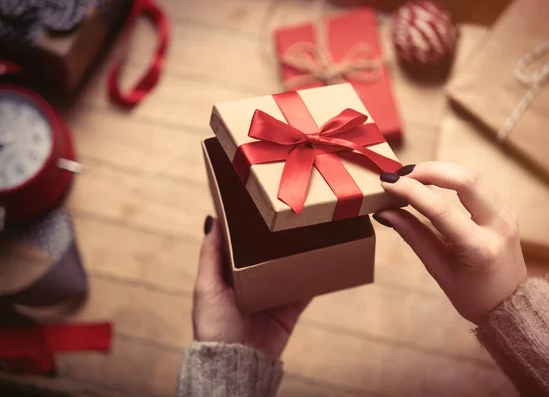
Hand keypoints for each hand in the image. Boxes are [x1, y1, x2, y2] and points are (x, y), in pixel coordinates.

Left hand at [193, 217, 308, 357]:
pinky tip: (324, 261)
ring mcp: (274, 295)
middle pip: (269, 255)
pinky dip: (315, 278)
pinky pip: (306, 291)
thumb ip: (210, 254)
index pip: (243, 245)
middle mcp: (254, 282)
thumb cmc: (214, 326)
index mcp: (232, 275)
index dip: (251, 228)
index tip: (261, 204)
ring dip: (299, 255)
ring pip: (290, 269)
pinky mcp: (290, 310)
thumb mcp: (206, 286)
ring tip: (312, 233)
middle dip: (279, 239)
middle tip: (292, 215)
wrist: (236, 363)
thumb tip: (213, 220)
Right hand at [375, 162, 526, 324]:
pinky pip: (476, 183)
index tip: (387, 182)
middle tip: (401, 174)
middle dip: (430, 170)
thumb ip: (413, 236)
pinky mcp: (504, 208)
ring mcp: (506, 213)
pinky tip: (430, 181)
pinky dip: (450, 177)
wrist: (510, 303)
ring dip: (440, 170)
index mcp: (480, 248)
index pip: (441, 210)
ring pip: (472, 176)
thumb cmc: (472, 294)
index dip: (411, 191)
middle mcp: (499, 225)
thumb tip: (385, 211)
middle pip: (467, 179)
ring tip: (411, 175)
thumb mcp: (438, 270)